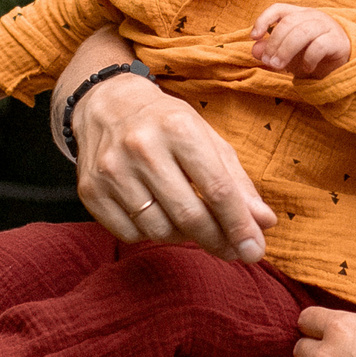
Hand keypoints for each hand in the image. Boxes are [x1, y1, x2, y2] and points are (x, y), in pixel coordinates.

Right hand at [69, 69, 276, 263]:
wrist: (106, 105)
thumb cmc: (166, 123)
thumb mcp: (207, 138)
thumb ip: (238, 181)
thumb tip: (264, 222)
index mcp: (178, 128)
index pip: (217, 189)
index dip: (239, 225)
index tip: (255, 249)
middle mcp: (141, 147)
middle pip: (189, 216)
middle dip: (217, 240)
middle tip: (233, 251)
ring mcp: (111, 170)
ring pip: (159, 230)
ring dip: (183, 237)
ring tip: (191, 223)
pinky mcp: (90, 190)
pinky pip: (130, 234)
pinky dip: (150, 234)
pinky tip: (158, 215)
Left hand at [251, 4, 350, 79]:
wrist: (339, 68)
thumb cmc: (310, 57)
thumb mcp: (286, 54)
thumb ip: (270, 50)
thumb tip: (255, 50)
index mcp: (298, 14)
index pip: (279, 8)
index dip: (263, 20)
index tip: (254, 37)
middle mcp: (313, 16)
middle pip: (289, 22)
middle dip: (274, 43)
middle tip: (268, 62)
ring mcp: (327, 26)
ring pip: (302, 32)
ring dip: (286, 50)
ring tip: (279, 66)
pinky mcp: (337, 41)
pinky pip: (319, 46)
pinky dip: (308, 59)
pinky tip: (306, 69)